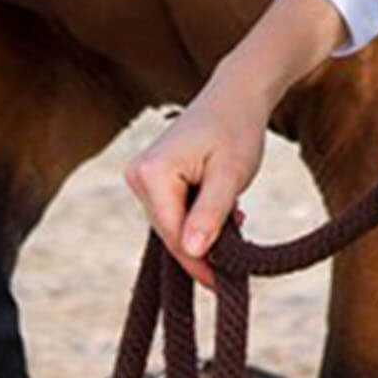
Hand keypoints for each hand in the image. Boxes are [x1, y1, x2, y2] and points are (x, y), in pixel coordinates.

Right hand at [124, 77, 268, 289]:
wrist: (236, 94)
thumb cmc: (237, 128)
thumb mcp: (231, 174)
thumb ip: (210, 213)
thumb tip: (192, 252)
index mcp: (151, 172)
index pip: (173, 235)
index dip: (200, 264)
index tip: (224, 283)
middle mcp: (138, 174)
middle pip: (170, 231)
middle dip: (203, 245)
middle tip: (240, 249)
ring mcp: (142, 175)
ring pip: (173, 223)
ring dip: (203, 230)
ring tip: (236, 217)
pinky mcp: (152, 176)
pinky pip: (174, 210)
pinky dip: (198, 216)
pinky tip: (224, 210)